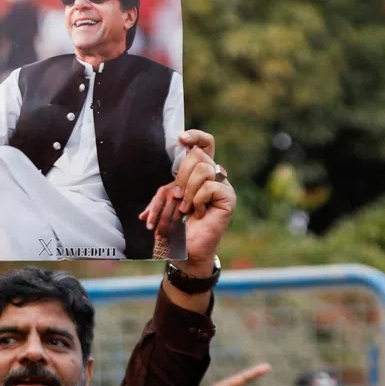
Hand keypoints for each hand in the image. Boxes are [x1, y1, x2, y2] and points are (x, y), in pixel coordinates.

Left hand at [167, 136, 233, 276]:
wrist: (186, 249)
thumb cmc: (177, 226)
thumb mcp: (165, 202)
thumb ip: (163, 190)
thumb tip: (155, 185)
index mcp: (200, 171)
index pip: (205, 143)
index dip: (195, 136)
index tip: (180, 138)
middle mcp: (215, 174)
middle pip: (197, 156)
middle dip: (181, 177)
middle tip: (178, 197)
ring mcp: (223, 185)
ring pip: (203, 170)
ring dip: (188, 192)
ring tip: (187, 208)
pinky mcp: (228, 197)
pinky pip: (209, 187)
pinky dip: (198, 201)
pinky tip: (199, 213)